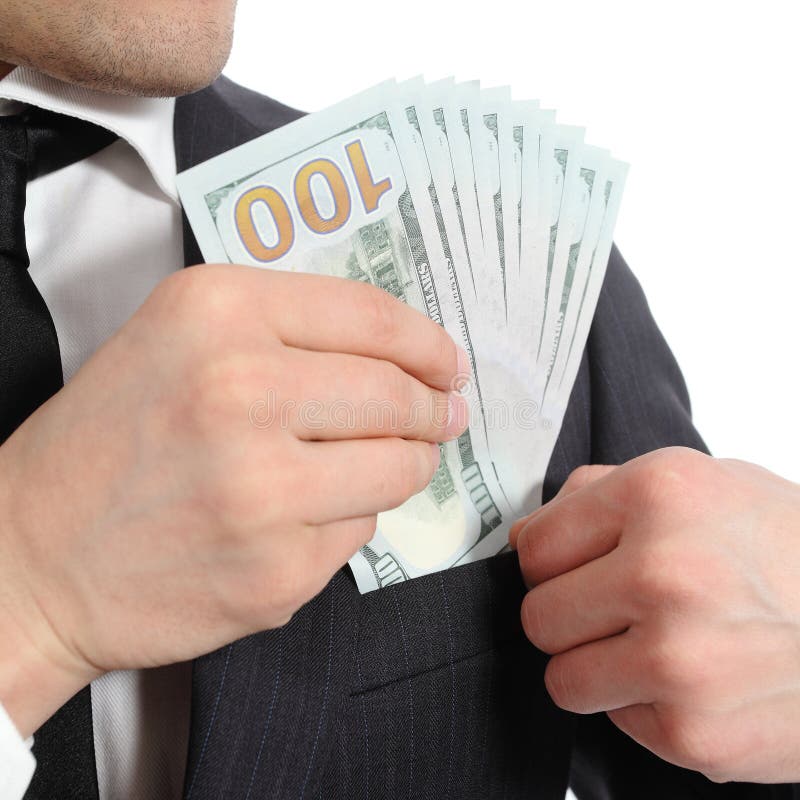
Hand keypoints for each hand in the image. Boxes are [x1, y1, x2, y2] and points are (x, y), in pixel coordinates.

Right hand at [0, 264, 468, 736]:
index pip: (370, 316)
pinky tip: (300, 517)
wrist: (34, 555)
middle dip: (432, 410)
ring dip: (404, 465)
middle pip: (397, 395)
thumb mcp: (177, 339)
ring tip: (382, 463)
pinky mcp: (279, 573)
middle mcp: (241, 392)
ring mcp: (263, 491)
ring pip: (397, 469)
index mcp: (217, 314)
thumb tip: (402, 356)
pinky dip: (347, 519)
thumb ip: (285, 330)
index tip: (449, 364)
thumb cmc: (110, 439)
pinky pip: (359, 533)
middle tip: (441, 416)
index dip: (427, 343)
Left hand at [509, 447, 799, 782]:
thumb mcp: (703, 483)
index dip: (551, 562)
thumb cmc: (786, 548)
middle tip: (618, 612)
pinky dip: (645, 706)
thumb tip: (526, 532)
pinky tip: (698, 681)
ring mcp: (678, 657)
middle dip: (570, 616)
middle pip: (537, 615)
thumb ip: (604, 492)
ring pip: (562, 677)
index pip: (534, 545)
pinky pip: (615, 721)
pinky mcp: (693, 731)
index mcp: (657, 493)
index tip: (576, 569)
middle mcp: (663, 570)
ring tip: (657, 647)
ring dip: (599, 668)